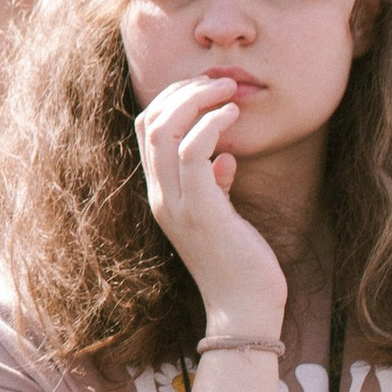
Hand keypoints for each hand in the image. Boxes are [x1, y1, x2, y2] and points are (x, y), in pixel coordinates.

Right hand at [135, 77, 286, 336]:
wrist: (243, 309)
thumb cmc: (240, 264)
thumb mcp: (224, 217)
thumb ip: (218, 185)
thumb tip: (226, 158)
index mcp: (162, 195)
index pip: (147, 131)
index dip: (171, 100)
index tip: (206, 89)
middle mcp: (160, 196)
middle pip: (150, 123)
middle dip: (183, 92)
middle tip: (220, 82)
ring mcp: (176, 204)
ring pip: (165, 131)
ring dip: (197, 100)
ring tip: (228, 91)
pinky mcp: (201, 210)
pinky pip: (193, 152)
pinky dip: (211, 124)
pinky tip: (233, 116)